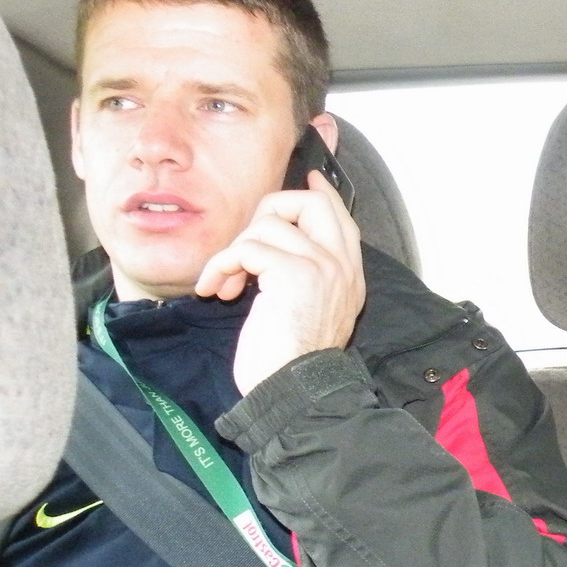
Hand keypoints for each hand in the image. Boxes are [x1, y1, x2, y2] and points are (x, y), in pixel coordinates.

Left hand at [196, 170, 365, 393]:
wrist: (294, 390)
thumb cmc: (290, 361)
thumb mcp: (308, 310)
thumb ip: (305, 274)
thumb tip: (279, 242)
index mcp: (349, 276)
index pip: (340, 217)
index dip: (321, 193)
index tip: (310, 177)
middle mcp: (342, 266)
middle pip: (309, 203)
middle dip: (268, 213)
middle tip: (246, 245)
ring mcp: (322, 266)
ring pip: (267, 226)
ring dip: (233, 251)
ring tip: (224, 282)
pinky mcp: (295, 273)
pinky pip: (248, 248)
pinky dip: (223, 265)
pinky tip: (217, 289)